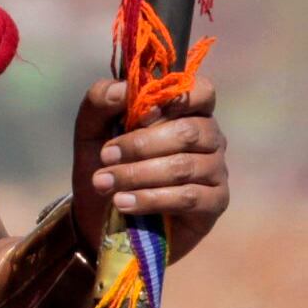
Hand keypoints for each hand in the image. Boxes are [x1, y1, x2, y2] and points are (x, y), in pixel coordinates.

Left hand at [75, 79, 229, 262]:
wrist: (100, 217)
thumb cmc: (106, 166)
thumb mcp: (91, 130)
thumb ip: (101, 101)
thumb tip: (123, 90)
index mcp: (187, 111)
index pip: (201, 91)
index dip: (173, 100)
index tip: (138, 115)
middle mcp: (209, 137)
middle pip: (187, 131)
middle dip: (140, 144)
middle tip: (105, 157)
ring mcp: (216, 170)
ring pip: (183, 166)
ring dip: (137, 174)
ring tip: (104, 184)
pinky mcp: (215, 202)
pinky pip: (188, 197)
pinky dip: (151, 199)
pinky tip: (123, 203)